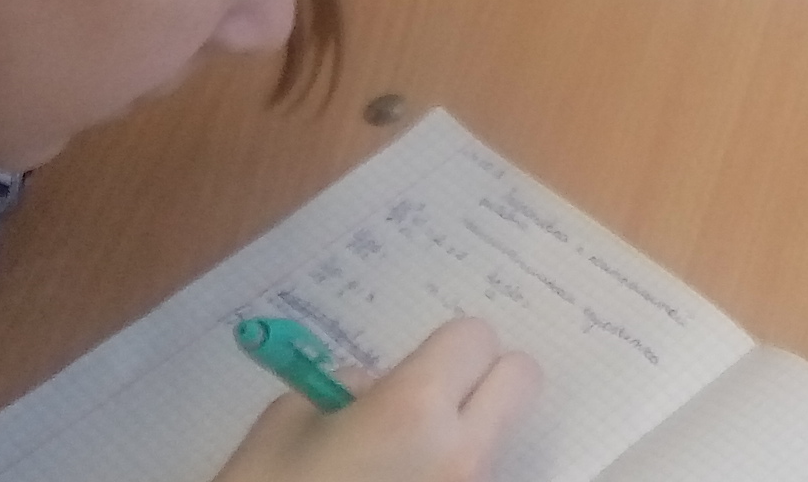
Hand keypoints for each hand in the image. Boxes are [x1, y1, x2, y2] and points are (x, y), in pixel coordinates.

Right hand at [215, 318, 537, 481]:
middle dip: (482, 379)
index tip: (418, 367)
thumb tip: (380, 387)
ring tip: (402, 458)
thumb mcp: (286, 423)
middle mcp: (462, 454)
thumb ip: (349, 388)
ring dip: (465, 435)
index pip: (477, 338)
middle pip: (521, 382)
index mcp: (415, 409)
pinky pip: (478, 478)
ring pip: (499, 438)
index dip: (447, 347)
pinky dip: (450, 474)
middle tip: (430, 401)